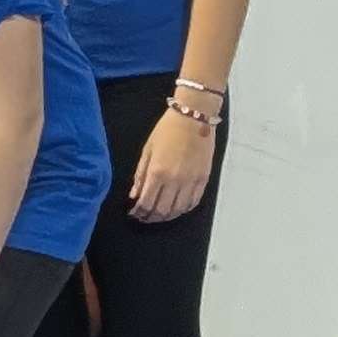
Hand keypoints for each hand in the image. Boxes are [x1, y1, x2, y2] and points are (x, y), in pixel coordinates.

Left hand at [129, 105, 220, 220]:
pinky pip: (193, 202)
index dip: (139, 212)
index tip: (134, 214)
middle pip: (162, 210)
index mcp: (157, 172)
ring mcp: (191, 181)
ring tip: (158, 216)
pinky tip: (176, 209)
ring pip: (178, 210)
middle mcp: (175, 180)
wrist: (193, 118)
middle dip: (151, 217)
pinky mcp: (203, 179)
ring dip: (167, 216)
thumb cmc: (167, 130)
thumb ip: (140, 175)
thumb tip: (134, 195)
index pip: (146, 202)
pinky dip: (183, 209)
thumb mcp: (147, 150)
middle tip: (144, 218)